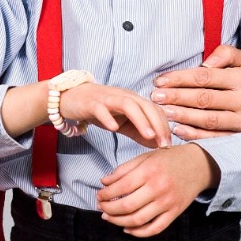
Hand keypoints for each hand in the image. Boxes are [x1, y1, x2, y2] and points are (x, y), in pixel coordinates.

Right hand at [55, 81, 170, 148]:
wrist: (71, 97)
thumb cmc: (99, 109)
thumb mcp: (122, 122)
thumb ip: (139, 132)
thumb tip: (157, 144)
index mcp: (133, 100)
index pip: (154, 110)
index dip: (164, 126)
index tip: (169, 144)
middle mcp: (123, 96)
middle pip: (145, 106)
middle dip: (157, 124)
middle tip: (164, 144)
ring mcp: (107, 98)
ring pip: (128, 105)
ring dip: (141, 120)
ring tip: (149, 135)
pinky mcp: (91, 103)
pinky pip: (101, 109)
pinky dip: (109, 117)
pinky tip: (114, 128)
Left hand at [96, 144, 217, 236]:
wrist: (199, 165)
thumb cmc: (169, 159)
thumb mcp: (145, 157)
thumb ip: (123, 169)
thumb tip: (104, 182)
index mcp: (149, 171)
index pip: (121, 187)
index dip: (106, 194)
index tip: (99, 195)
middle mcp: (158, 188)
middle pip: (127, 206)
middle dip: (109, 209)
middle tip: (101, 207)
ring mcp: (167, 203)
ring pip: (138, 220)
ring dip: (118, 221)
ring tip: (109, 218)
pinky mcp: (175, 213)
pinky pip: (155, 229)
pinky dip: (139, 233)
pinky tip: (127, 229)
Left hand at [150, 45, 240, 138]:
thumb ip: (225, 54)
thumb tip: (206, 62)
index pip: (205, 77)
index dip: (180, 79)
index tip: (160, 81)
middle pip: (204, 99)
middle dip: (176, 97)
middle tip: (155, 97)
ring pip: (208, 119)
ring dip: (182, 116)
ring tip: (162, 112)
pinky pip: (214, 137)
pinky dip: (195, 134)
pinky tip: (177, 129)